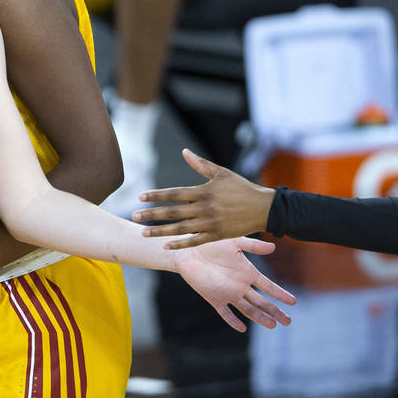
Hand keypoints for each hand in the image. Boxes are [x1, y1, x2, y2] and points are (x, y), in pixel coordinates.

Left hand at [133, 149, 274, 247]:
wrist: (263, 208)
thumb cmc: (242, 188)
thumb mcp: (221, 173)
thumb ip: (200, 165)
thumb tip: (184, 152)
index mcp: (203, 191)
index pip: (174, 193)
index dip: (156, 195)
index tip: (140, 197)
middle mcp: (204, 208)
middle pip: (172, 212)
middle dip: (151, 214)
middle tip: (134, 216)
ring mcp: (209, 223)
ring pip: (179, 229)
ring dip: (160, 231)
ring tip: (143, 233)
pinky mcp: (216, 235)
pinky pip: (194, 241)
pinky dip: (179, 244)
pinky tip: (165, 246)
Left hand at [172, 235, 295, 331]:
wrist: (189, 251)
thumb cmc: (212, 243)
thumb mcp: (234, 242)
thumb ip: (253, 245)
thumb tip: (273, 247)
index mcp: (248, 273)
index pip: (268, 286)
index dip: (280, 294)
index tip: (293, 301)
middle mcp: (241, 286)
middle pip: (261, 302)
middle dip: (275, 311)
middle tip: (288, 321)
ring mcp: (228, 294)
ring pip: (248, 309)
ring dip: (260, 317)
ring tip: (273, 325)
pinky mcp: (214, 299)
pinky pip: (225, 313)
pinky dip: (232, 321)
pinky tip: (242, 328)